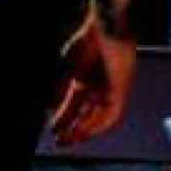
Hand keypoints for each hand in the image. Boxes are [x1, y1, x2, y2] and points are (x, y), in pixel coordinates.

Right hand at [51, 22, 137, 145]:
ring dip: (84, 131)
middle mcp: (96, 88)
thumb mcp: (66, 67)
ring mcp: (109, 90)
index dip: (62, 118)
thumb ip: (59, 89)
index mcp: (82, 79)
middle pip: (84, 115)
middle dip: (72, 129)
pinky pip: (111, 116)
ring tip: (69, 139)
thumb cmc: (87, 41)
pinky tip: (86, 132)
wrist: (107, 29)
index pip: (72, 106)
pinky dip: (98, 125)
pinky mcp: (120, 92)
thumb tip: (50, 108)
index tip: (52, 129)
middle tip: (60, 141)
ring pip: (97, 118)